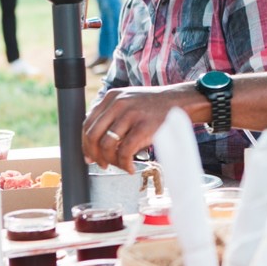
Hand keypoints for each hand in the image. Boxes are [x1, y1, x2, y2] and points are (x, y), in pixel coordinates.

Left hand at [83, 82, 205, 172]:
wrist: (181, 101)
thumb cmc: (156, 105)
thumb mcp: (130, 100)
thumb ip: (113, 113)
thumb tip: (97, 140)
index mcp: (112, 97)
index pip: (88, 123)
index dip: (85, 143)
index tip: (90, 155)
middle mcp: (119, 104)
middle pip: (93, 135)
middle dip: (95, 155)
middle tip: (102, 164)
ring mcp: (131, 115)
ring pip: (107, 145)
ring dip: (111, 161)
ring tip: (120, 166)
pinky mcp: (144, 127)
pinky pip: (125, 152)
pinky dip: (124, 164)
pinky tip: (130, 167)